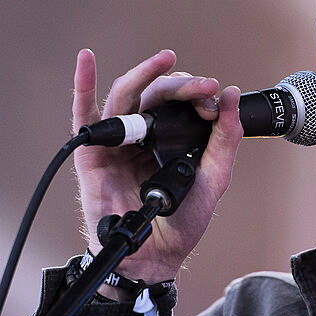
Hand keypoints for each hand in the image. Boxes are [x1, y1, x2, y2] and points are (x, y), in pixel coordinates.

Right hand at [71, 49, 241, 292]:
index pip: (180, 102)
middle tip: (200, 85)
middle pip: (155, 93)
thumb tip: (232, 96)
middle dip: (179, 84)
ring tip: (166, 60)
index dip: (196, 93)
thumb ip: (225, 138)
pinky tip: (87, 61)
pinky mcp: (93, 154)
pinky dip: (83, 85)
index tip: (214, 95)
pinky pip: (84, 115)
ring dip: (144, 73)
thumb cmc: (182, 221)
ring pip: (126, 96)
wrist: (157, 256)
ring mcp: (118, 142)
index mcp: (170, 138)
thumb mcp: (214, 177)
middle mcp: (143, 135)